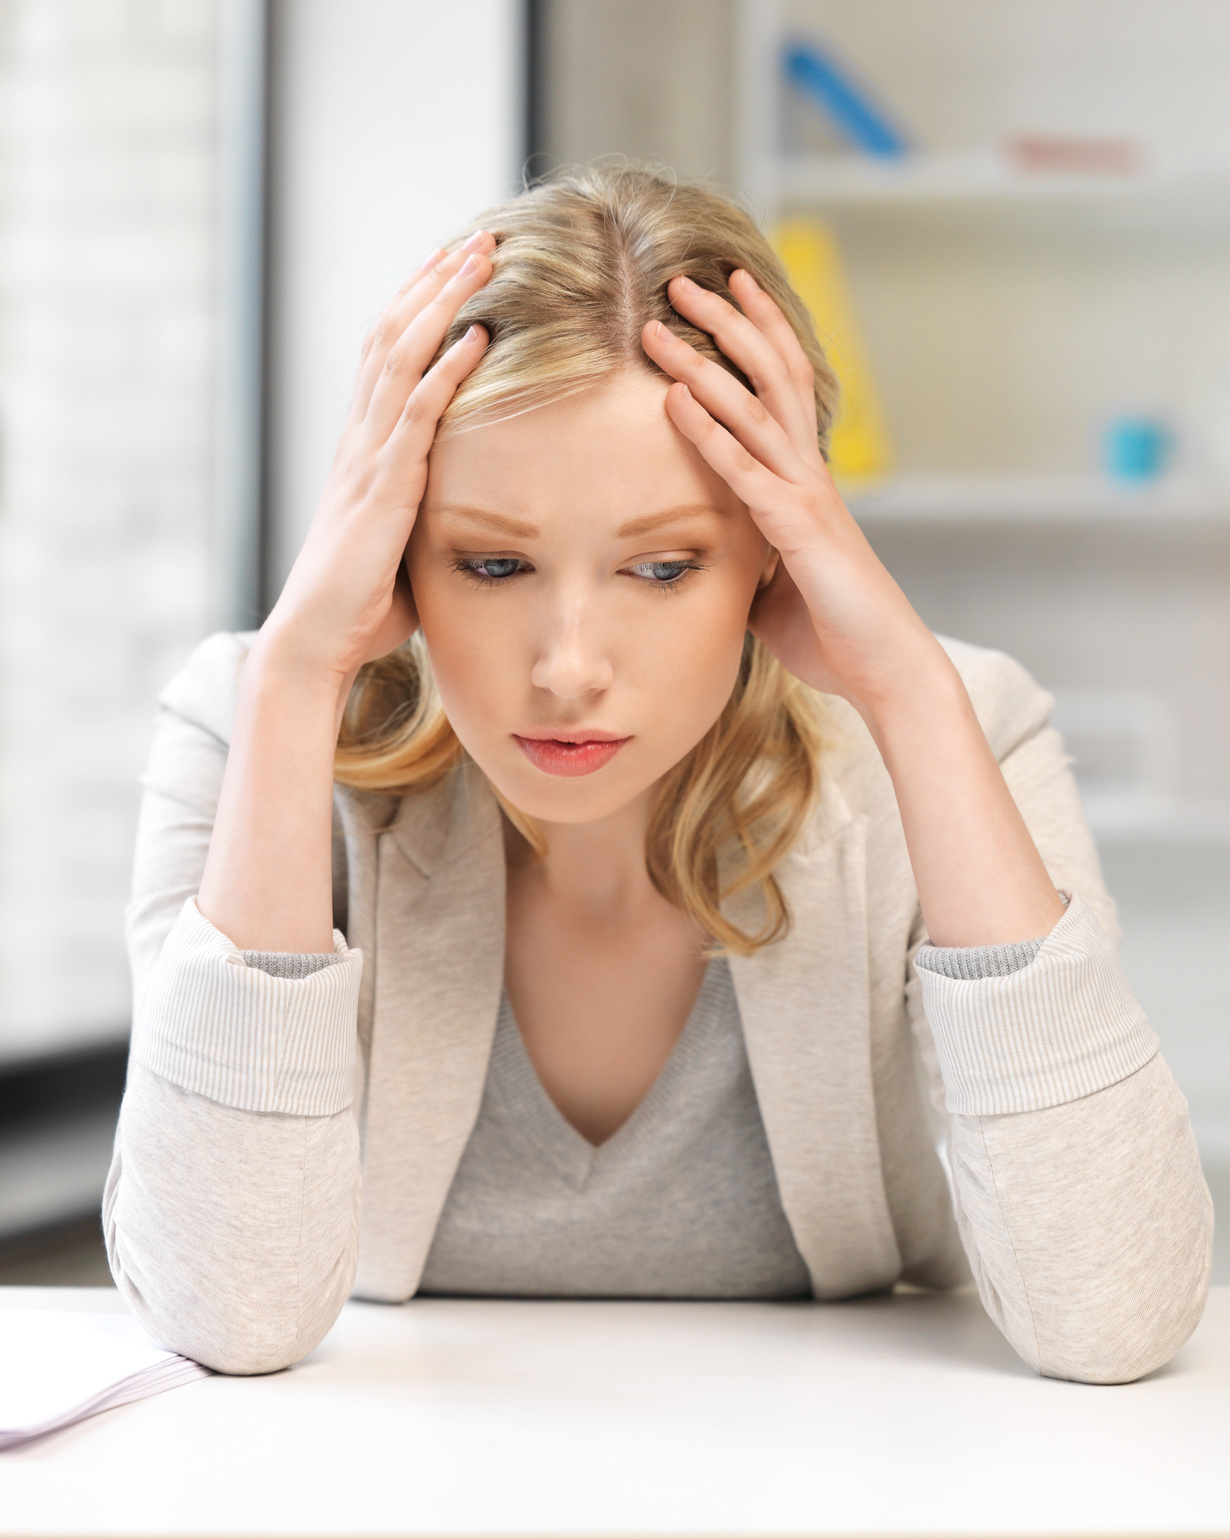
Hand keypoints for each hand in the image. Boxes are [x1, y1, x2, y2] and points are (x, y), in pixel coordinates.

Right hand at [260, 234, 494, 688]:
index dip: (419, 305)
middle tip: (478, 238)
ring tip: (480, 258)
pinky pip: (416, 414)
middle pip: (394, 335)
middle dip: (436, 282)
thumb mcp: (401, 544)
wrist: (316, 637)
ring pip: (403, 357)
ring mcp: (368, 456)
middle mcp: (360, 438)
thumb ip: (426, 512)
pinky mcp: (383, 485)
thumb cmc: (360, 604)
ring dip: (444, 303)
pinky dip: (446, 370)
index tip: (454, 267)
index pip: (387, 355)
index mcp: (362, 447)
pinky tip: (475, 336)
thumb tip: (468, 514)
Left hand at [640, 272, 947, 725]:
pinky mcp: (799, 530)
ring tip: (660, 324)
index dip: (757, 335)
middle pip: (773, 373)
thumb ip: (748, 558)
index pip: (783, 388)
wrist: (887, 670)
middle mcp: (810, 473)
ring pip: (754, 409)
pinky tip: (674, 401)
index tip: (725, 293)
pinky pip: (745, 471)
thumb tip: (716, 557)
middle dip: (729, 321)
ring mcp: (807, 496)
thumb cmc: (835, 633)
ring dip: (703, 362)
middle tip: (684, 279)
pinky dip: (707, 433)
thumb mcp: (775, 588)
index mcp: (807, 481)